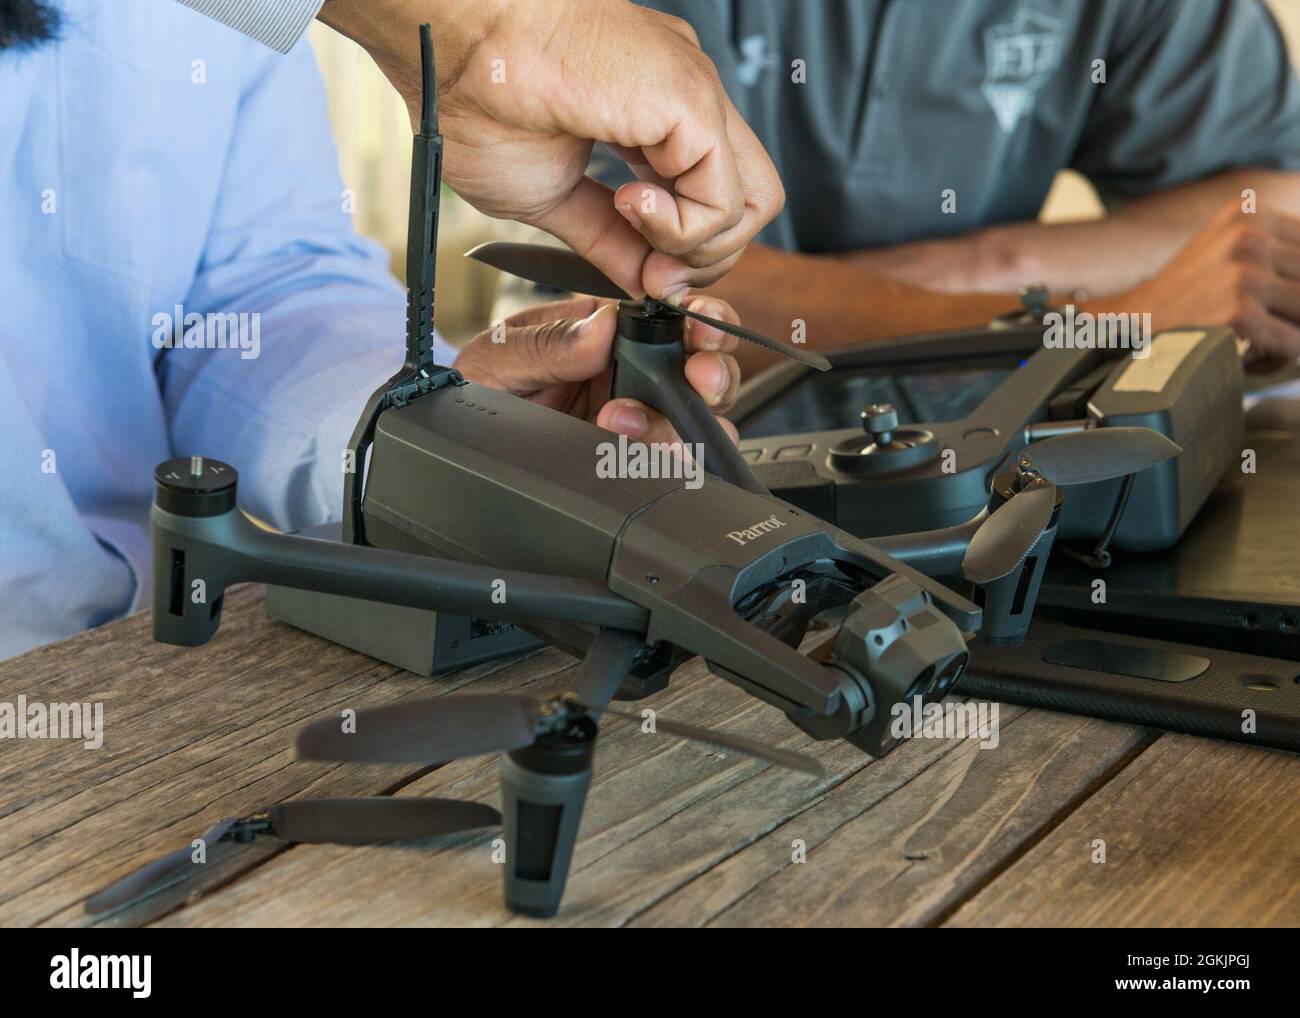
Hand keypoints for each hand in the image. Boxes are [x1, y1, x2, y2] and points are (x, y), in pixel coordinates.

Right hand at [319, 0, 782, 299]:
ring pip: (755, 203)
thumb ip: (606, 240)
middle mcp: (683, 103)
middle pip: (749, 203)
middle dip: (705, 257)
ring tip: (631, 224)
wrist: (456, 46)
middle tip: (650, 268)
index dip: (682, 252)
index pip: (711, 200)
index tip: (637, 270)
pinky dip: (680, 229)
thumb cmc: (481, 94)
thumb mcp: (552, 197)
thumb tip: (645, 280)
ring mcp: (695, 99)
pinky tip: (627, 204)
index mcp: (653, 117)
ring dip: (695, 247)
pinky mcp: (692, 104)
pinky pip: (724, 200)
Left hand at [451, 296, 741, 445]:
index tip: (699, 327)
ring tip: (629, 424)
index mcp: (603, 330)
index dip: (697, 318)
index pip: (669, 317)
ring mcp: (631, 417)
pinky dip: (671, 462)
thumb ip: (552, 344)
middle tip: (699, 377)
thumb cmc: (471, 387)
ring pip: (692, 419)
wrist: (445, 444)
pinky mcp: (626, 459)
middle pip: (698, 368)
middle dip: (711, 371)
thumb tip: (604, 325)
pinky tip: (643, 457)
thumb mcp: (500, 357)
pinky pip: (668, 461)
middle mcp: (627, 371)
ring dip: (683, 422)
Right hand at [1088, 199, 1299, 369]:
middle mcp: (1247, 236)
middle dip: (1296, 310)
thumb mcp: (1226, 251)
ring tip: (1262, 347)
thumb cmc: (1183, 300)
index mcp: (1247, 213)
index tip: (1277, 306)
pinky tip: (1252, 361)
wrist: (1130, 328)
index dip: (1295, 283)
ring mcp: (1243, 274)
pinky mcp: (1238, 312)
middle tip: (1270, 328)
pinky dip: (1280, 357)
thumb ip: (1274, 250)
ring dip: (1293, 335)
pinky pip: (1294, 342)